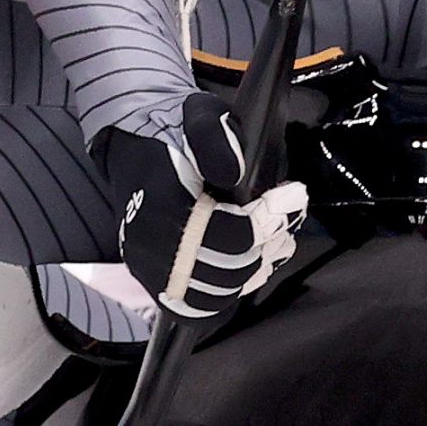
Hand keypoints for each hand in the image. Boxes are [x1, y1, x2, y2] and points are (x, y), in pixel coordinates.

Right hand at [102, 93, 306, 320]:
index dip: (266, 222)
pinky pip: (198, 309)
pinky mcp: (158, 283)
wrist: (138, 149)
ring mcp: (151, 271)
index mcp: (159, 208)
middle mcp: (148, 249)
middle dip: (263, 246)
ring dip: (252, 271)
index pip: (227, 237)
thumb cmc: (174, 134)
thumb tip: (234, 174)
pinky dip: (229, 291)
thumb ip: (218, 139)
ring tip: (270, 241)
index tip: (288, 198)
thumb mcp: (201, 116)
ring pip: (215, 297)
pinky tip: (247, 263)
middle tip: (282, 220)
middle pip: (227, 272)